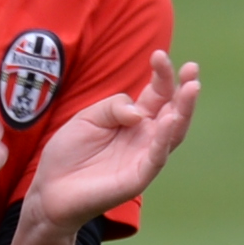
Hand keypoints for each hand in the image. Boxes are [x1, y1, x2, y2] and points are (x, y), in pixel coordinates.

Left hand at [21, 55, 202, 227]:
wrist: (50, 189)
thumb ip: (113, 106)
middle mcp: (145, 137)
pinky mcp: (138, 178)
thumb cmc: (69, 153)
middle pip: (172, 110)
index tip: (159, 55)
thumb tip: (139, 112)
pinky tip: (170, 119)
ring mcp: (144, 158)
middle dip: (184, 90)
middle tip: (193, 69)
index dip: (162, 75)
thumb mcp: (88, 117)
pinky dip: (164, 139)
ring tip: (192, 88)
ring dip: (184, 111)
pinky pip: (156, 157)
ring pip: (172, 133)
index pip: (157, 94)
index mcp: (135, 119)